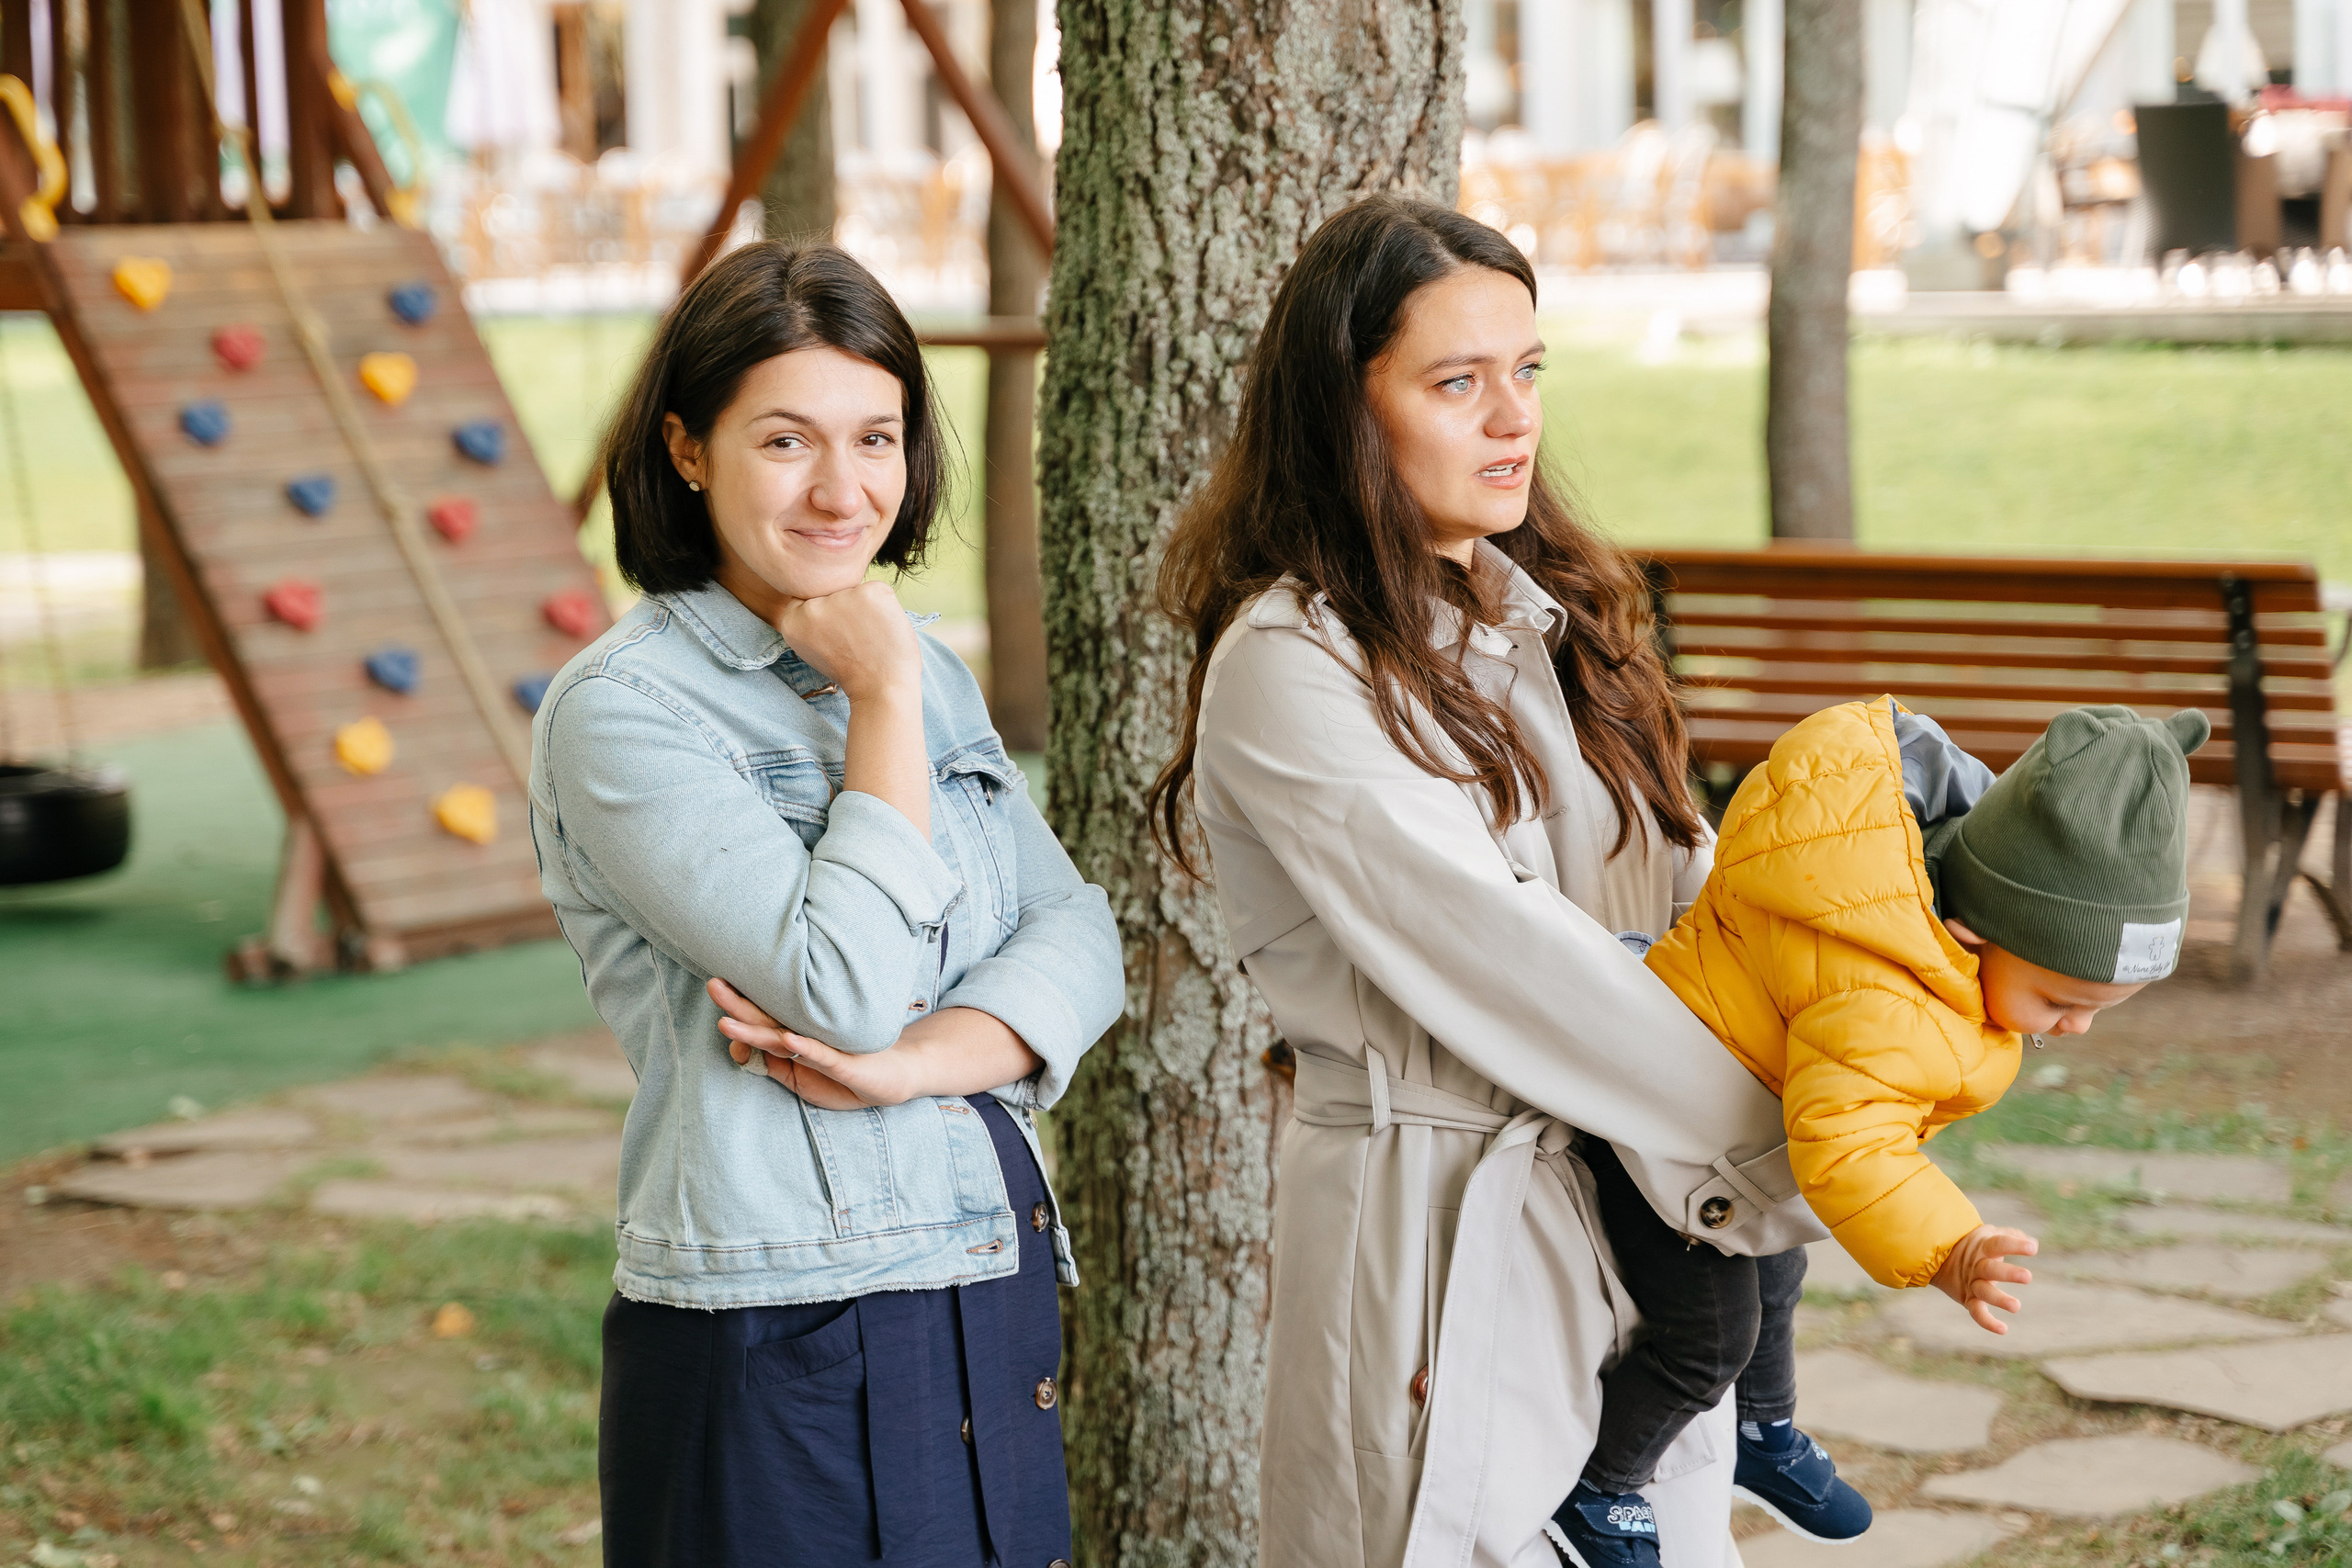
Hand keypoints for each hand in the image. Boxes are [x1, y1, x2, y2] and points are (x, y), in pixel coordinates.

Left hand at [710, 978, 919, 1109]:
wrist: (898, 1074)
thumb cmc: (848, 1074)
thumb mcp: (803, 1080)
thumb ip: (776, 1067)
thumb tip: (742, 1054)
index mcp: (795, 1039)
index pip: (759, 1028)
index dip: (738, 1024)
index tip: (720, 1019)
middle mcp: (807, 1037)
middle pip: (766, 1021)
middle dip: (737, 1005)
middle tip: (713, 985)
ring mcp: (826, 1047)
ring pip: (784, 1036)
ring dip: (755, 1028)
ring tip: (728, 1019)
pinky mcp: (844, 1063)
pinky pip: (820, 1055)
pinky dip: (802, 1046)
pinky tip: (784, 1039)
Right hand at [775, 580, 918, 702]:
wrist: (880, 689)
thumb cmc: (853, 671)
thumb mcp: (816, 647)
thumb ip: (813, 621)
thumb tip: (827, 593)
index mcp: (792, 620)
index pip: (809, 599)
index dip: (829, 616)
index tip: (837, 636)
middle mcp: (812, 606)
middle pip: (833, 593)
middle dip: (847, 611)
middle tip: (856, 641)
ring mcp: (840, 597)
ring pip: (856, 591)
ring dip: (867, 609)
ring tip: (870, 637)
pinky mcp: (869, 592)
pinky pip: (879, 590)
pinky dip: (886, 607)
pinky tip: (883, 629)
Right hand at [1931, 1224, 2037, 1333]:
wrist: (1938, 1258)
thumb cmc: (1974, 1245)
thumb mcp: (1988, 1234)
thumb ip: (2011, 1236)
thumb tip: (2033, 1243)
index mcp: (1983, 1247)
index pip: (1999, 1244)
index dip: (2015, 1245)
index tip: (2032, 1248)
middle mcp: (1976, 1266)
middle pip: (1990, 1269)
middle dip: (2008, 1273)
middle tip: (2027, 1277)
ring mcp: (1971, 1283)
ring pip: (1984, 1292)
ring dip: (1999, 1299)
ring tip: (2016, 1306)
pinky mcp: (1968, 1299)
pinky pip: (1976, 1312)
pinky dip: (1987, 1322)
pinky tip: (2003, 1329)